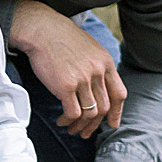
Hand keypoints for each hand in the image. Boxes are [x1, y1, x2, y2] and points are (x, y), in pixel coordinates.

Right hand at [12, 0, 125, 138]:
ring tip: (70, 128)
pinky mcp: (65, 86)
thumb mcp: (89, 49)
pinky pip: (73, 112)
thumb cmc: (61, 39)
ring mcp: (83, 79)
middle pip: (104, 107)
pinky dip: (68, 120)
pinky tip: (61, 121)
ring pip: (90, 113)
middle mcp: (98, 72)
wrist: (41, 30)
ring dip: (80, 125)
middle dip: (94, 124)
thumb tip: (97, 86)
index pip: (119, 94)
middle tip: (84, 131)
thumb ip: (97, 67)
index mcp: (106, 63)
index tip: (111, 123)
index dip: (117, 112)